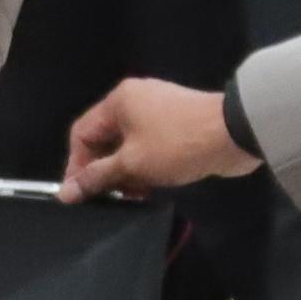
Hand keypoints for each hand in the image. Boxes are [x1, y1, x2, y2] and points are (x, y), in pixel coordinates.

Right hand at [60, 77, 257, 200]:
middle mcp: (135, 100)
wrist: (235, 133)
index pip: (82, 133)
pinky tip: (151, 187)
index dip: (76, 165)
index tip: (79, 195)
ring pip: (128, 145)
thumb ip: (97, 177)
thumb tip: (65, 193)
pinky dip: (144, 166)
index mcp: (118, 101)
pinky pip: (149, 146)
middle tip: (108, 198)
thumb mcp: (132, 164)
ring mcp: (158, 111)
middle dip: (104, 171)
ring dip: (126, 172)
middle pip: (105, 139)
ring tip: (132, 196)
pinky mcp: (177, 124)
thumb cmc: (176, 145)